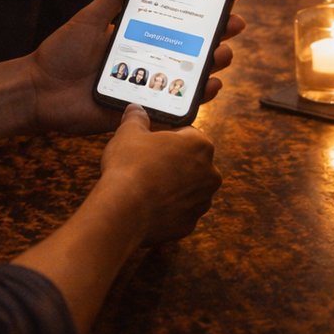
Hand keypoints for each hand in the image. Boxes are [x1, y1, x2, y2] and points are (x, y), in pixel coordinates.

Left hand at [26, 0, 246, 135]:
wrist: (39, 91)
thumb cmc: (60, 54)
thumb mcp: (89, 18)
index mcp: (137, 35)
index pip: (177, 19)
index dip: (204, 8)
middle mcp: (148, 58)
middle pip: (193, 46)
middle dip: (218, 34)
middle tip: (234, 22)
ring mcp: (149, 84)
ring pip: (191, 74)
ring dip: (214, 62)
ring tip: (225, 52)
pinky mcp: (144, 108)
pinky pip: (178, 105)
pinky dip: (200, 96)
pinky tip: (212, 84)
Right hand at [98, 104, 219, 244]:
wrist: (124, 210)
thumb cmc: (129, 166)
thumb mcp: (128, 132)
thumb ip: (136, 118)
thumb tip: (136, 109)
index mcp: (200, 145)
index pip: (188, 134)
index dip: (168, 136)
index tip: (152, 141)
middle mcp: (210, 174)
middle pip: (191, 162)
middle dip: (174, 163)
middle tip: (147, 163)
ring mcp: (202, 202)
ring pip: (188, 189)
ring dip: (172, 187)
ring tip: (145, 186)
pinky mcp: (190, 224)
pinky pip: (179, 212)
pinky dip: (167, 209)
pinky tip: (147, 205)